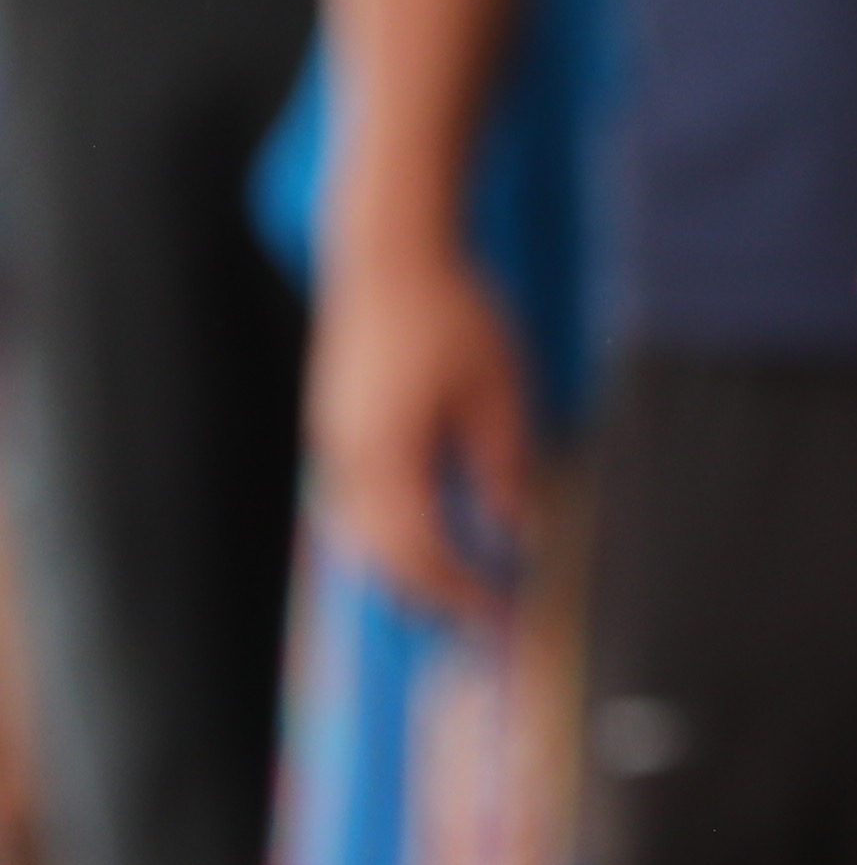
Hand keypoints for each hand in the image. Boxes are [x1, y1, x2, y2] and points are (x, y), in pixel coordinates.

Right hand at [308, 239, 533, 620]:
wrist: (390, 251)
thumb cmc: (451, 311)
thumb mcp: (499, 391)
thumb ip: (503, 468)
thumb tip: (515, 534)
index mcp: (387, 451)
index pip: (420, 550)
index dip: (460, 590)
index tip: (503, 613)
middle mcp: (346, 454)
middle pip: (381, 552)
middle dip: (431, 591)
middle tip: (485, 613)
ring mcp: (333, 438)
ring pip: (362, 530)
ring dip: (410, 564)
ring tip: (462, 584)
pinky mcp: (337, 423)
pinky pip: (359, 498)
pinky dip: (394, 528)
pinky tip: (433, 532)